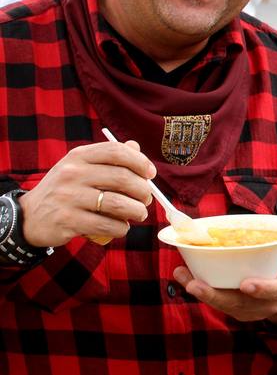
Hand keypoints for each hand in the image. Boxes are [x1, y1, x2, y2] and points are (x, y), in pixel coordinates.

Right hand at [18, 139, 154, 246]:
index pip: (116, 151)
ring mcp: (68, 198)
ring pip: (118, 204)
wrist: (29, 217)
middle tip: (147, 199)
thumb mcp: (79, 168)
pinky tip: (121, 226)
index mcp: (78, 157)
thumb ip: (107, 157)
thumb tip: (136, 147)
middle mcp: (72, 174)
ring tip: (139, 214)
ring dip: (137, 211)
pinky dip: (121, 227)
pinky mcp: (68, 221)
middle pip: (122, 178)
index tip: (150, 174)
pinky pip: (107, 225)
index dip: (140, 162)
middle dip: (143, 191)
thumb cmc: (64, 190)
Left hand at [174, 236, 276, 326]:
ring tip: (181, 275)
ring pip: (223, 305)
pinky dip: (200, 290)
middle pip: (239, 304)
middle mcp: (266, 304)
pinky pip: (217, 302)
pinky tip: (184, 276)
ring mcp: (249, 310)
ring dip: (201, 292)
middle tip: (195, 285)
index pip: (274, 291)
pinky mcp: (235, 310)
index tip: (246, 284)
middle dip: (215, 296)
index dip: (261, 289)